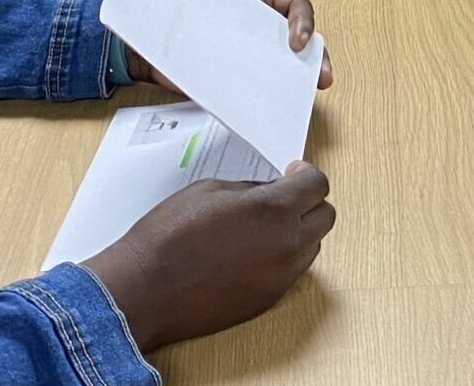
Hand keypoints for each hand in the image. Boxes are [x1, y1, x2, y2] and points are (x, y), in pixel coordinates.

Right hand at [83, 159, 335, 351]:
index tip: (294, 173)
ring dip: (298, 232)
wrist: (147, 288)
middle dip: (309, 202)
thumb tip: (269, 193)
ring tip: (264, 226)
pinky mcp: (269, 300)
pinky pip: (292, 272)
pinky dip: (282, 258)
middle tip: (285, 196)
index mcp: (273, 210)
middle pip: (326, 217)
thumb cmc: (170, 237)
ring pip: (312, 247)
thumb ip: (251, 189)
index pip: (317, 185)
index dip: (306, 175)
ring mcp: (281, 277)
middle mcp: (286, 245)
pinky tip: (251, 252)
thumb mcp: (211, 191)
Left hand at [124, 0, 332, 90]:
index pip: (292, 3)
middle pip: (300, 36)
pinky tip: (276, 108)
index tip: (296, 40)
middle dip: (316, 55)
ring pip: (286, 63)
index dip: (302, 20)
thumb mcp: (190, 11)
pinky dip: (273, 96)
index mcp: (252, 0)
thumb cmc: (167, 19)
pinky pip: (262, 85)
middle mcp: (258, 26)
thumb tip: (217, 36)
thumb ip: (207, 19)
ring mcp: (253, 52)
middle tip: (321, 76)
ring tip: (306, 96)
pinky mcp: (241, 76)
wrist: (143, 48)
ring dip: (301, 79)